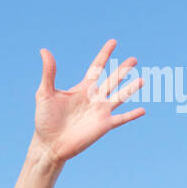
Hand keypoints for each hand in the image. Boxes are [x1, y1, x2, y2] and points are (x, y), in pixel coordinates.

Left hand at [34, 40, 144, 165]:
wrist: (49, 145)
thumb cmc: (45, 120)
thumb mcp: (45, 93)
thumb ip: (49, 72)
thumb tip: (44, 51)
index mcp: (83, 89)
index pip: (97, 67)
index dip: (105, 54)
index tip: (113, 42)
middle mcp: (94, 98)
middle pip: (112, 80)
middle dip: (123, 69)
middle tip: (134, 59)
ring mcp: (100, 112)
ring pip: (120, 96)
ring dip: (131, 88)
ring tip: (142, 80)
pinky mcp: (103, 126)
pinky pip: (121, 119)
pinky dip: (132, 115)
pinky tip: (143, 111)